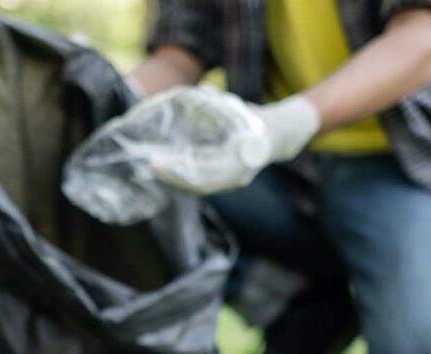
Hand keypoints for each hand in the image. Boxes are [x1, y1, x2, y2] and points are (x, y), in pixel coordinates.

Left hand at [144, 87, 319, 194]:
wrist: (279, 137)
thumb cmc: (257, 121)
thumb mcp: (242, 110)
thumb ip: (221, 103)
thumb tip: (204, 91)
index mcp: (242, 160)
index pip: (207, 172)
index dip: (183, 170)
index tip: (161, 163)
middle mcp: (236, 176)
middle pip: (199, 183)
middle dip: (174, 177)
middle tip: (151, 166)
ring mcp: (229, 180)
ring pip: (198, 186)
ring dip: (175, 179)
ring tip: (153, 169)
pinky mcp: (223, 179)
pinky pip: (200, 183)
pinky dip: (181, 177)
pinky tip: (164, 170)